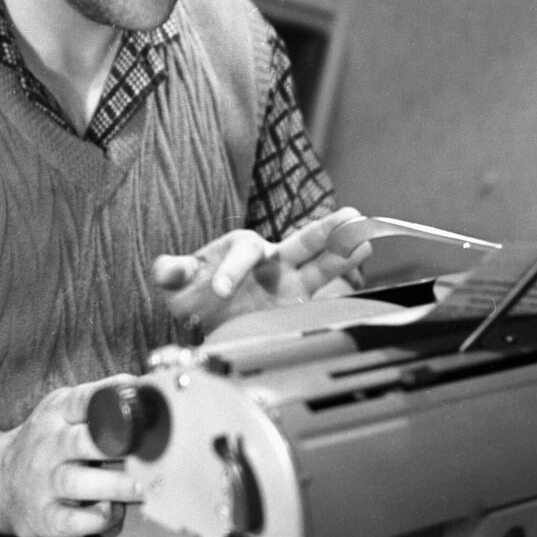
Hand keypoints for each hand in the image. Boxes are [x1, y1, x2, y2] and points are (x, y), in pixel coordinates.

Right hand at [0, 376, 142, 536]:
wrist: (0, 480)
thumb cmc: (47, 442)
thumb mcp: (63, 410)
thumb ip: (99, 399)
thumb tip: (143, 387)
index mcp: (58, 413)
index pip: (85, 400)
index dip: (113, 399)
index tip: (140, 401)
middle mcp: (50, 445)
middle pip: (83, 442)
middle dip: (117, 445)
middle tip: (147, 451)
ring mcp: (45, 481)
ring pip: (78, 482)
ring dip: (114, 486)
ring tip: (140, 487)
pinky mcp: (45, 515)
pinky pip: (73, 520)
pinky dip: (96, 518)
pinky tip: (112, 511)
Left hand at [152, 207, 373, 333]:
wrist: (209, 319)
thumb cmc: (194, 292)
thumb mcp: (177, 283)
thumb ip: (172, 271)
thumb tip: (166, 269)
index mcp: (242, 249)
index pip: (243, 251)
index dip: (232, 269)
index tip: (218, 291)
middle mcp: (271, 261)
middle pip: (301, 241)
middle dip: (324, 231)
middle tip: (351, 217)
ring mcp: (288, 282)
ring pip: (320, 262)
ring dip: (344, 249)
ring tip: (370, 235)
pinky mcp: (298, 304)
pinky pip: (324, 293)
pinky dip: (343, 280)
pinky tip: (363, 264)